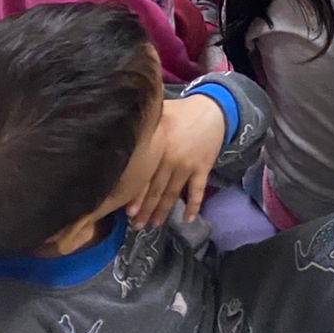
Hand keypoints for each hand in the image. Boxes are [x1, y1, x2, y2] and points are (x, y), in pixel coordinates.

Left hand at [129, 93, 225, 228]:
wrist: (212, 107)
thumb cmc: (181, 112)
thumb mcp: (159, 113)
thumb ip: (143, 127)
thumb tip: (121, 133)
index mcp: (158, 146)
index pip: (143, 175)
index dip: (135, 195)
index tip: (127, 211)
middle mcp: (171, 158)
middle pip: (156, 189)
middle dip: (145, 209)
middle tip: (136, 225)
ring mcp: (188, 165)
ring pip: (173, 194)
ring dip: (163, 211)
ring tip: (154, 224)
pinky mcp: (203, 167)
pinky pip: (197, 191)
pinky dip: (193, 206)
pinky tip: (188, 219)